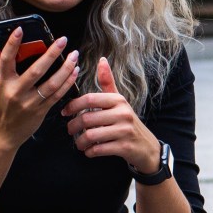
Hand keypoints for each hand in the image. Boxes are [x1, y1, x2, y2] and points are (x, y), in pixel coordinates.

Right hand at [0, 27, 79, 145]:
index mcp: (3, 81)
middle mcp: (16, 91)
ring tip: (74, 55)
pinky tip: (74, 72)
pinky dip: (68, 82)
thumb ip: (0, 65)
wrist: (6, 132)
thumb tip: (0, 45)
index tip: (20, 29)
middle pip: (36, 70)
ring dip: (66, 68)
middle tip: (63, 40)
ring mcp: (29, 102)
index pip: (7, 59)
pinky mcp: (41, 111)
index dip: (12, 43)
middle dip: (51, 54)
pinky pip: (57, 95)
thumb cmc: (2, 104)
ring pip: (51, 83)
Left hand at [62, 56, 160, 173]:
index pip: (89, 99)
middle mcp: (123, 113)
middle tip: (70, 130)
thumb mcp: (119, 101)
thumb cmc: (127, 122)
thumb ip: (108, 82)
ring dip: (80, 142)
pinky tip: (89, 151)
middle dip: (73, 126)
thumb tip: (102, 60)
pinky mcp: (125, 147)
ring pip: (91, 135)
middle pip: (87, 118)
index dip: (73, 105)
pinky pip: (99, 149)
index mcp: (118, 100)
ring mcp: (124, 131)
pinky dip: (90, 152)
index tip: (65, 112)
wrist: (147, 147)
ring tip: (79, 143)